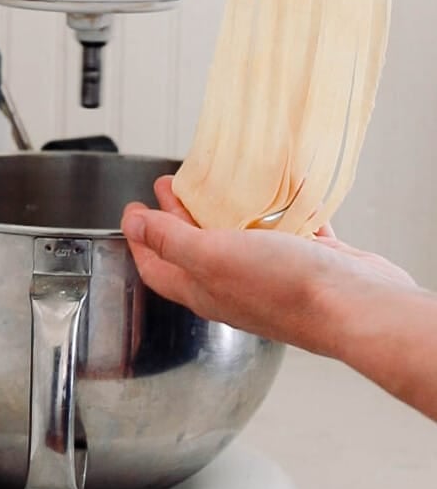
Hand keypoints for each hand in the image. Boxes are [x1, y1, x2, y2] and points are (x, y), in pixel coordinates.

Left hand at [121, 176, 414, 356]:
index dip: (139, 239)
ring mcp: (274, 274)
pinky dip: (281, 209)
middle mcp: (236, 284)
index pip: (158, 265)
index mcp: (206, 288)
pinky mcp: (309, 261)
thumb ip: (172, 241)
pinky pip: (290, 229)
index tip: (132, 210)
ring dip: (225, 211)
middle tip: (169, 186)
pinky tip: (282, 191)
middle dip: (177, 217)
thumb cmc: (285, 289)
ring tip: (217, 182)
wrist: (356, 306)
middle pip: (195, 249)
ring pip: (241, 239)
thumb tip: (134, 227)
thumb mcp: (212, 257)